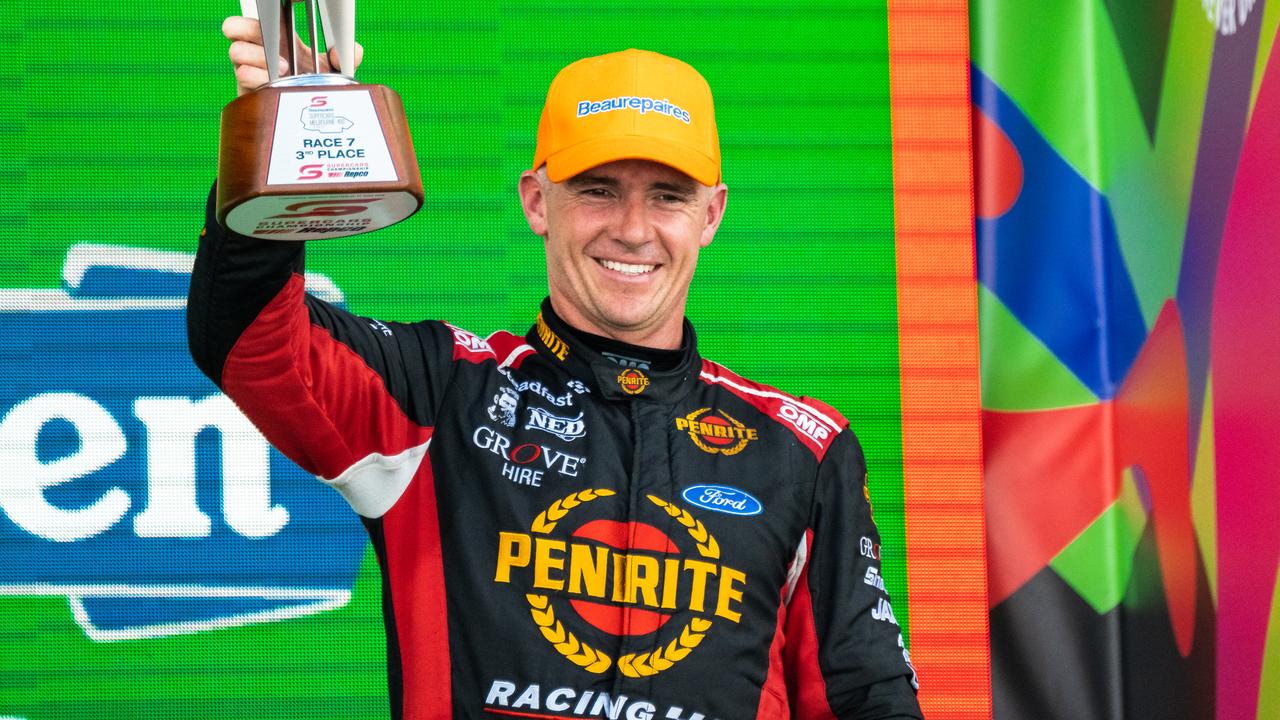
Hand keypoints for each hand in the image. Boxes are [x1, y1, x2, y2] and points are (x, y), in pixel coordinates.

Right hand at [222, 15, 364, 96]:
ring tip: (281, 69)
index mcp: (277, 36)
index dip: (266, 7)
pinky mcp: (246, 89)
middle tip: (275, 46)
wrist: (302, 117)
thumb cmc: (313, 87)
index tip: (283, 5)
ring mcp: (250, 68)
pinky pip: (242, 75)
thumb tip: (350, 52)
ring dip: (257, 57)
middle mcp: (258, 49)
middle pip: (233, 26)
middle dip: (249, 30)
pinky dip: (257, 77)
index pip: (262, 13)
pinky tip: (272, 83)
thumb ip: (347, 57)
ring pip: (235, 51)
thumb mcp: (334, 69)